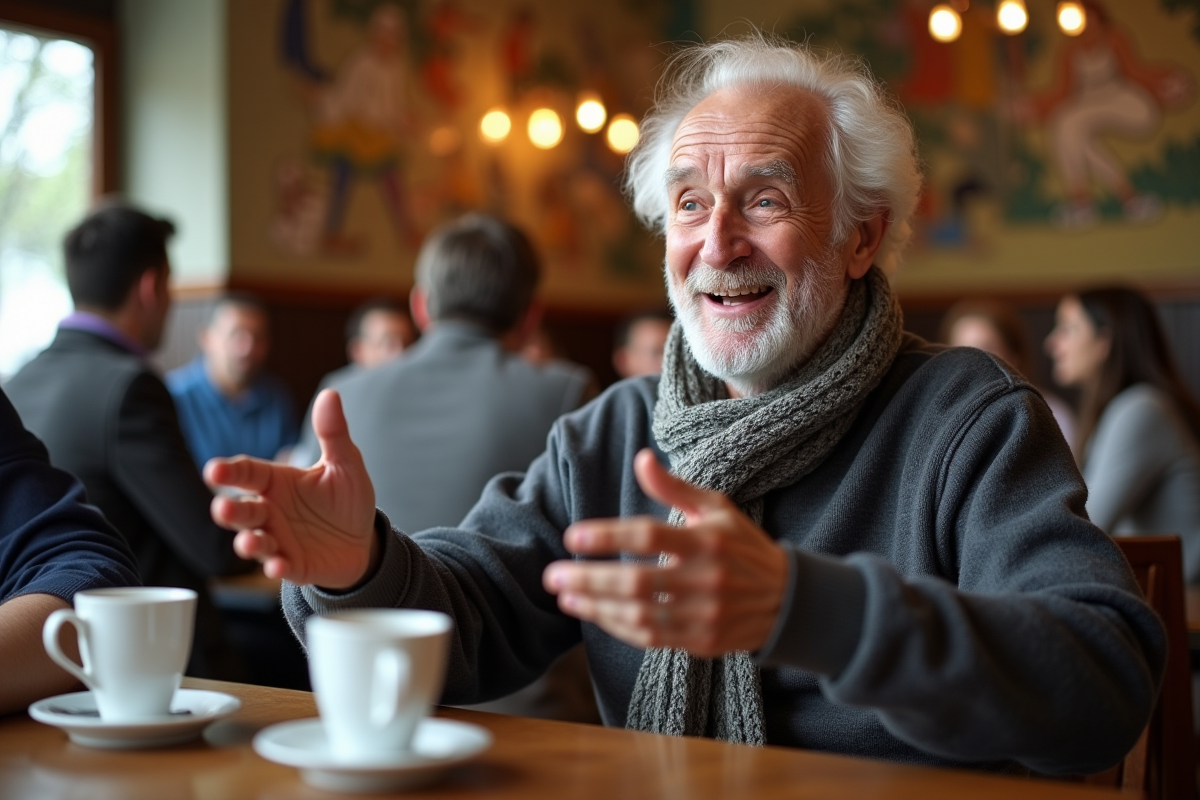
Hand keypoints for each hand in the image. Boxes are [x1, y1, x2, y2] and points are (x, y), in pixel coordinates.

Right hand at [206, 389, 377, 588]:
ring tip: (248, 542)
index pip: (246, 473)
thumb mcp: (345, 463)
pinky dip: (276, 566)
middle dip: (229, 510)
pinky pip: (279, 566)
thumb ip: (333, 433)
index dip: (230, 472)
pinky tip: (277, 566)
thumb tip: (330, 395)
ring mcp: (278, 540)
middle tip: (222, 507)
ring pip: (252, 541)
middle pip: (241, 510)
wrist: (364, 539)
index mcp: (276, 482)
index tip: (215, 470)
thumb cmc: (346, 499)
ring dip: (248, 542)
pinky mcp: (292, 565)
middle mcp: (269, 511)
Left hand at [542, 450, 788, 655]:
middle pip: (636, 582)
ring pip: (639, 616)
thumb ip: (673, 487)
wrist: (787, 599)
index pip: (648, 536)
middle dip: (589, 579)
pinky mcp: (702, 642)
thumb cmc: (742, 546)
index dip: (607, 536)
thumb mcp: (716, 507)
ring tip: (565, 596)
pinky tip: (595, 614)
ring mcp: (705, 614)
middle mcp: (706, 578)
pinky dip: (618, 627)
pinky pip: (651, 638)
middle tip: (552, 575)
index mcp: (708, 539)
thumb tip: (641, 459)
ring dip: (596, 607)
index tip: (573, 536)